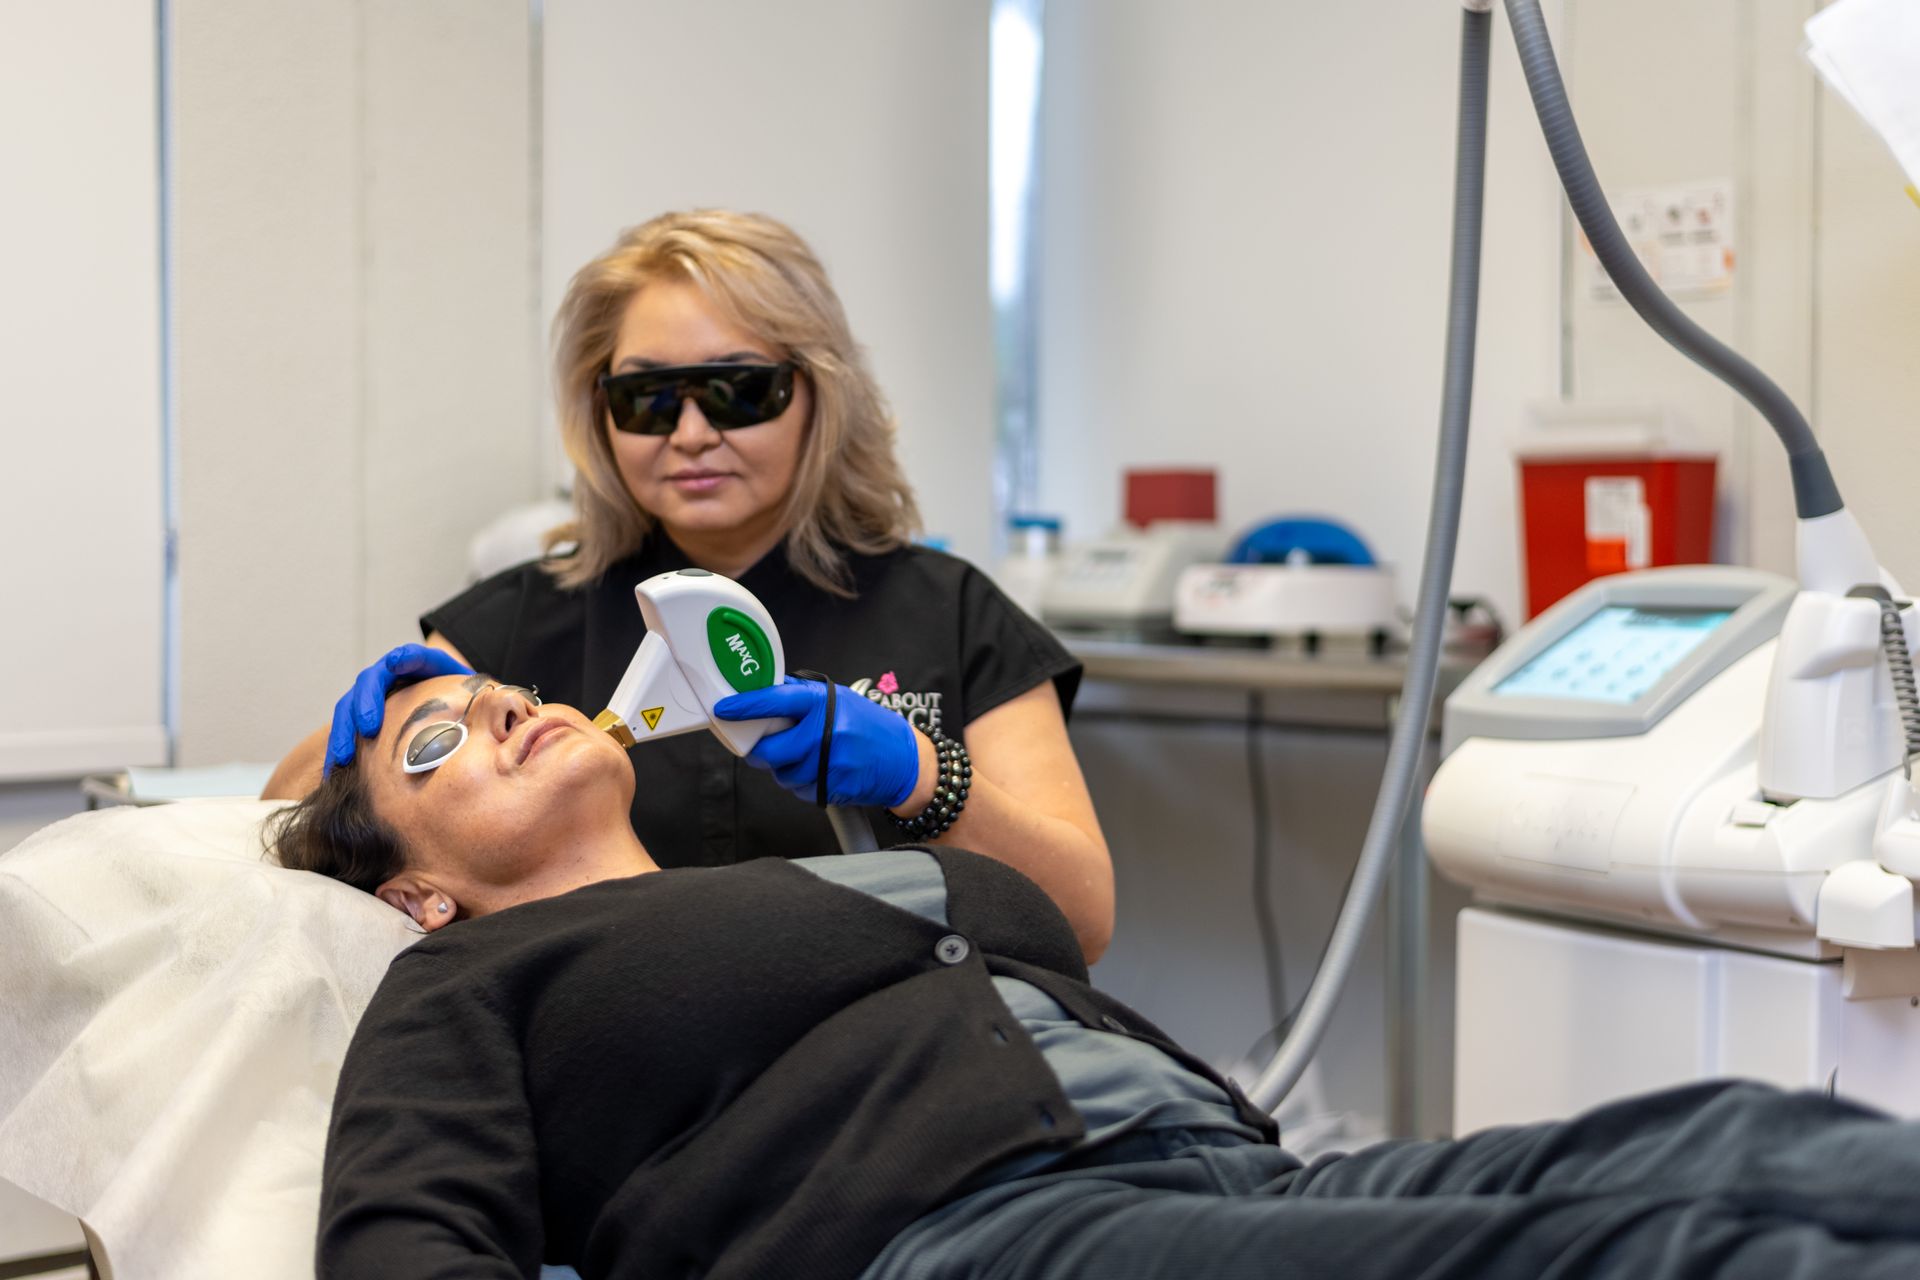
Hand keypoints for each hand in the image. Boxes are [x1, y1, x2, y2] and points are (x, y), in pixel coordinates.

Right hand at [325, 644, 473, 774]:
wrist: (450, 714)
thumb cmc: (465, 706)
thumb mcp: (474, 698)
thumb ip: (481, 698)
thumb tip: (497, 704)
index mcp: (420, 666)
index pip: (411, 656)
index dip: (405, 658)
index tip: (397, 662)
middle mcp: (390, 677)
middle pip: (371, 681)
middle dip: (366, 703)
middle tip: (368, 727)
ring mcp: (373, 697)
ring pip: (348, 708)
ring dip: (343, 733)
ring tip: (342, 758)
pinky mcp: (362, 719)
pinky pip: (344, 732)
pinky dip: (339, 750)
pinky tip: (335, 771)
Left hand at [713, 676, 920, 808]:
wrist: (906, 760)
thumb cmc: (870, 727)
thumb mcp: (841, 701)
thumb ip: (803, 697)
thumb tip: (765, 688)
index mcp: (824, 704)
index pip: (776, 700)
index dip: (746, 705)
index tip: (725, 708)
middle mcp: (825, 731)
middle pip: (771, 749)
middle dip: (759, 752)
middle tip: (759, 748)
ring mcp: (830, 761)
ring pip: (783, 774)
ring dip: (785, 770)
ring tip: (806, 759)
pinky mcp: (833, 786)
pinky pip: (801, 790)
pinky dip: (803, 785)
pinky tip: (819, 773)